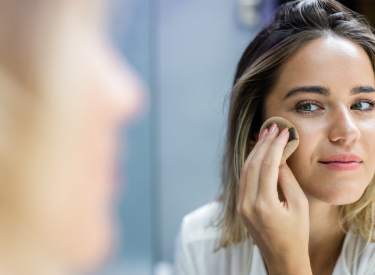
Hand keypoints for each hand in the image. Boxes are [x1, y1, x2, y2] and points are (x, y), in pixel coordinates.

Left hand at [237, 124, 310, 274]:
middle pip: (253, 164)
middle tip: (273, 127)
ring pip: (245, 169)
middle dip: (263, 143)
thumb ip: (287, 179)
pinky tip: (258, 152)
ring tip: (265, 134)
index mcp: (264, 204)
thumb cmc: (296, 233)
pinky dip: (250, 163)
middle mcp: (248, 203)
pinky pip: (244, 179)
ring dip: (255, 150)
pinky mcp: (240, 206)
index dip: (275, 146)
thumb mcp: (299, 205)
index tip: (283, 132)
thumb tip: (279, 156)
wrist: (282, 257)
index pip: (267, 165)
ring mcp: (241, 205)